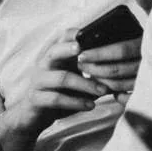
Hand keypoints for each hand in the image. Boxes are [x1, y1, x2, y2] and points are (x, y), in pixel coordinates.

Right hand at [0, 33, 113, 150]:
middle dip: (70, 49)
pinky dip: (75, 102)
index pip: (62, 37)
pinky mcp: (36, 99)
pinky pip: (55, 98)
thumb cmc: (59, 94)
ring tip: (103, 91)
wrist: (32, 117)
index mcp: (55, 57)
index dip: (75, 33)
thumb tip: (119, 66)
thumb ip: (90, 71)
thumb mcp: (74, 79)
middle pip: (55, 51)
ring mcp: (38, 82)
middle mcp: (45, 65)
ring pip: (61, 78)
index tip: (92, 33)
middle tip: (85, 50)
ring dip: (85, 84)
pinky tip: (90, 105)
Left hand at [76, 0, 151, 95]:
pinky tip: (104, 89)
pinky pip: (129, 95)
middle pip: (117, 70)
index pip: (120, 50)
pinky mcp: (148, 89)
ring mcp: (148, 78)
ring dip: (101, 81)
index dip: (100, 53)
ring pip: (120, 85)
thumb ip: (146, 2)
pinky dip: (116, 95)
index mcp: (146, 44)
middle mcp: (148, 63)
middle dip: (94, 68)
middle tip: (79, 64)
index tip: (81, 52)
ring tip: (86, 74)